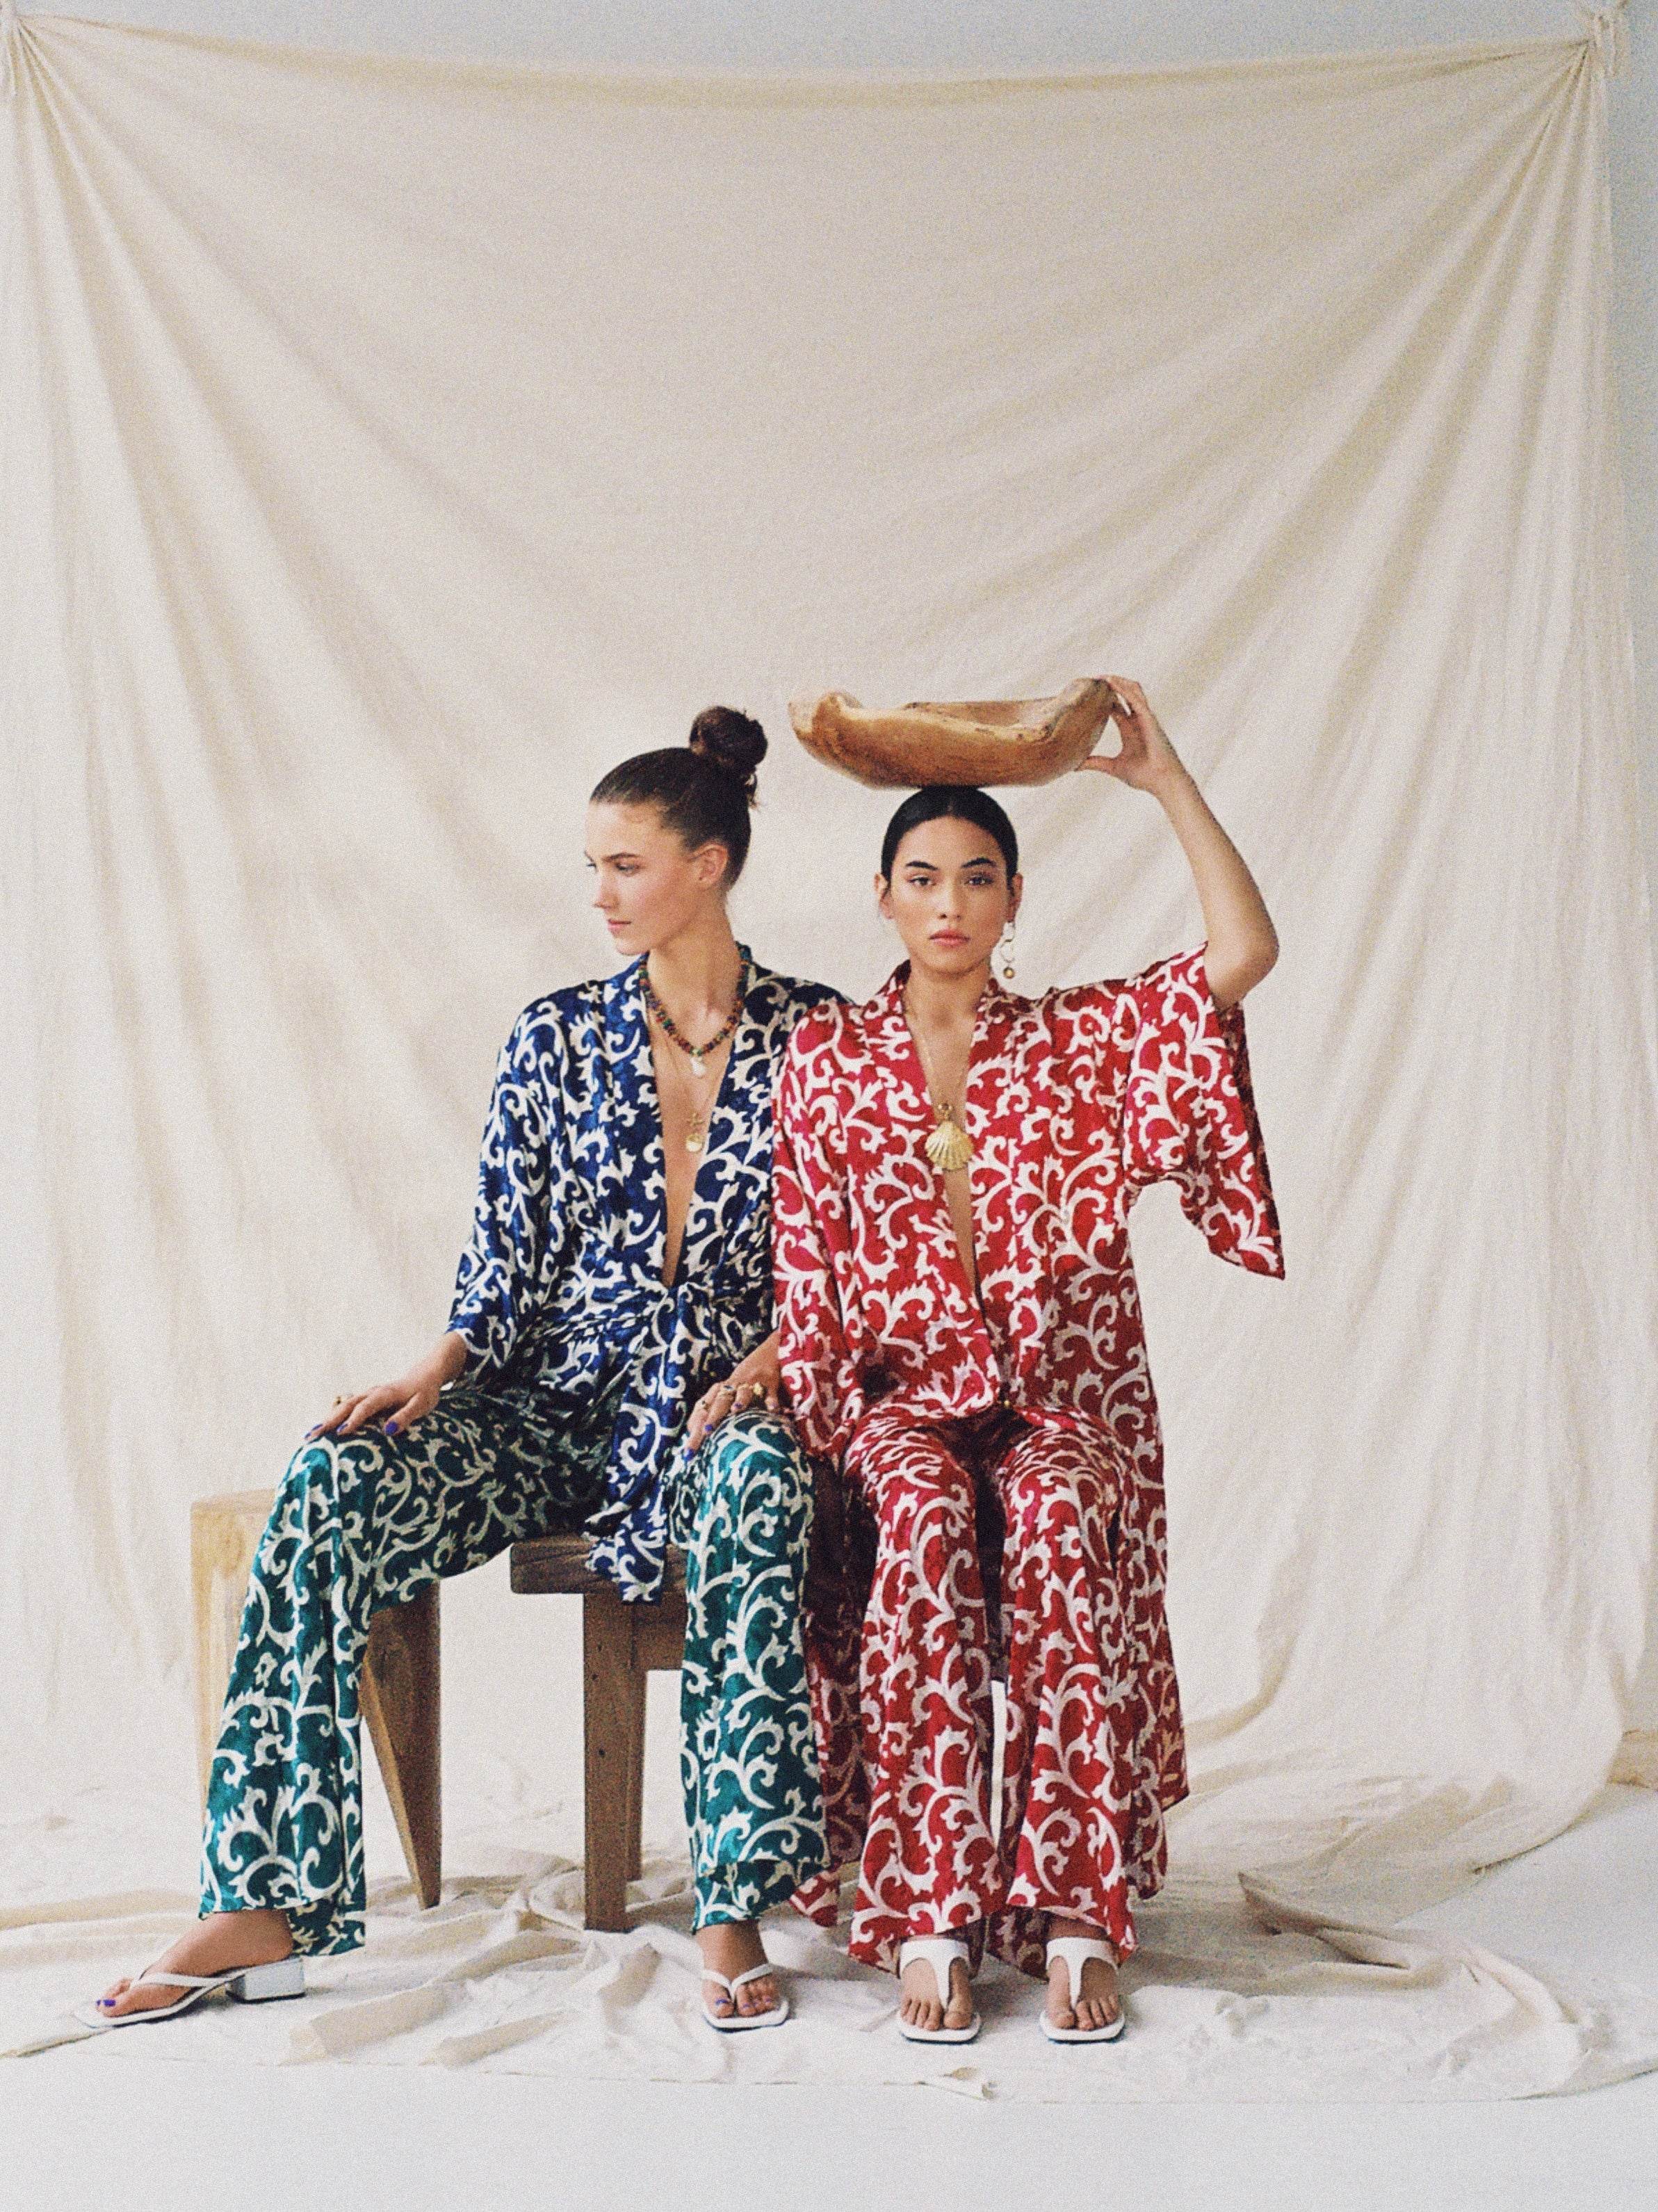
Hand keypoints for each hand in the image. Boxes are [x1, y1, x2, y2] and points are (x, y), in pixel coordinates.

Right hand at [308, 1331, 467, 1442]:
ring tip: (311, 1434)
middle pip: (347, 1406)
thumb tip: (389, 1431)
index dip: (354, 1419)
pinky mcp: (367, 1400)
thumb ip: (406, 1416)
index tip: (340, 1432)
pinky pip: (347, 1408)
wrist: (425, 1374)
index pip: (366, 1407)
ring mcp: (367, 1396)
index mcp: (385, 1394)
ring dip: (327, 1418)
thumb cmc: (425, 1392)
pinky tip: (324, 1429)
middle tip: (311, 1435)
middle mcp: (372, 1393)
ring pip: (344, 1406)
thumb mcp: (422, 1405)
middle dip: (329, 1420)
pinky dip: (334, 1417)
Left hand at [686, 1334, 784, 1450]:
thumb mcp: (726, 1393)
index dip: (694, 1430)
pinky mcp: (769, 1382)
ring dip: (740, 1401)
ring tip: (735, 1411)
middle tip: (705, 1432)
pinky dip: (771, 1401)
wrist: (767, 1353)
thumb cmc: (743, 1381)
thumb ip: (711, 1411)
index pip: (702, 1411)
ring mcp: (750, 1383)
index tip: (688, 1453)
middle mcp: (732, 1387)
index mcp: (720, 1392)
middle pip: (719, 1403)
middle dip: (713, 1418)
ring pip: (743, 1392)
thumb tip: (690, 1430)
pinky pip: (770, 1393)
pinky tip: (773, 1410)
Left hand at [1077, 677, 1185, 795]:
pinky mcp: (1149, 719)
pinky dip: (1124, 689)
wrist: (1163, 782)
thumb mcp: (1113, 767)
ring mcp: (1145, 718)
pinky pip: (1136, 698)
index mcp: (1130, 729)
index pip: (1115, 706)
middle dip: (1109, 685)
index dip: (1103, 698)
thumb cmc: (1144, 776)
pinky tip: (1112, 682)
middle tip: (1091, 680)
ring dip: (1117, 681)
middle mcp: (1137, 720)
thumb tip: (1074, 766)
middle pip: (1123, 694)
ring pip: (1132, 691)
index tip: (1087, 692)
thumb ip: (1095, 763)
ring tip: (1100, 676)